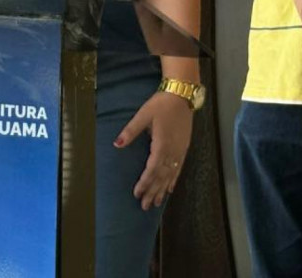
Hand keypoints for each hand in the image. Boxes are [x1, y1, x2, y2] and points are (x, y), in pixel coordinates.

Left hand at [115, 91, 192, 209]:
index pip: (152, 169)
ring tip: (155, 203)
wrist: (181, 96)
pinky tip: (169, 189)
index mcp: (162, 145)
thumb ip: (130, 131)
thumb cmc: (161, 104)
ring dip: (162, 190)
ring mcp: (180, 151)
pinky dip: (173, 180)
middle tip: (144, 206)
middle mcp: (172, 152)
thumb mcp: (143, 116)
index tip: (136, 193)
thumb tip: (117, 144)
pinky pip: (178, 169)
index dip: (144, 183)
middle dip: (152, 191)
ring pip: (170, 175)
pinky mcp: (184, 148)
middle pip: (161, 176)